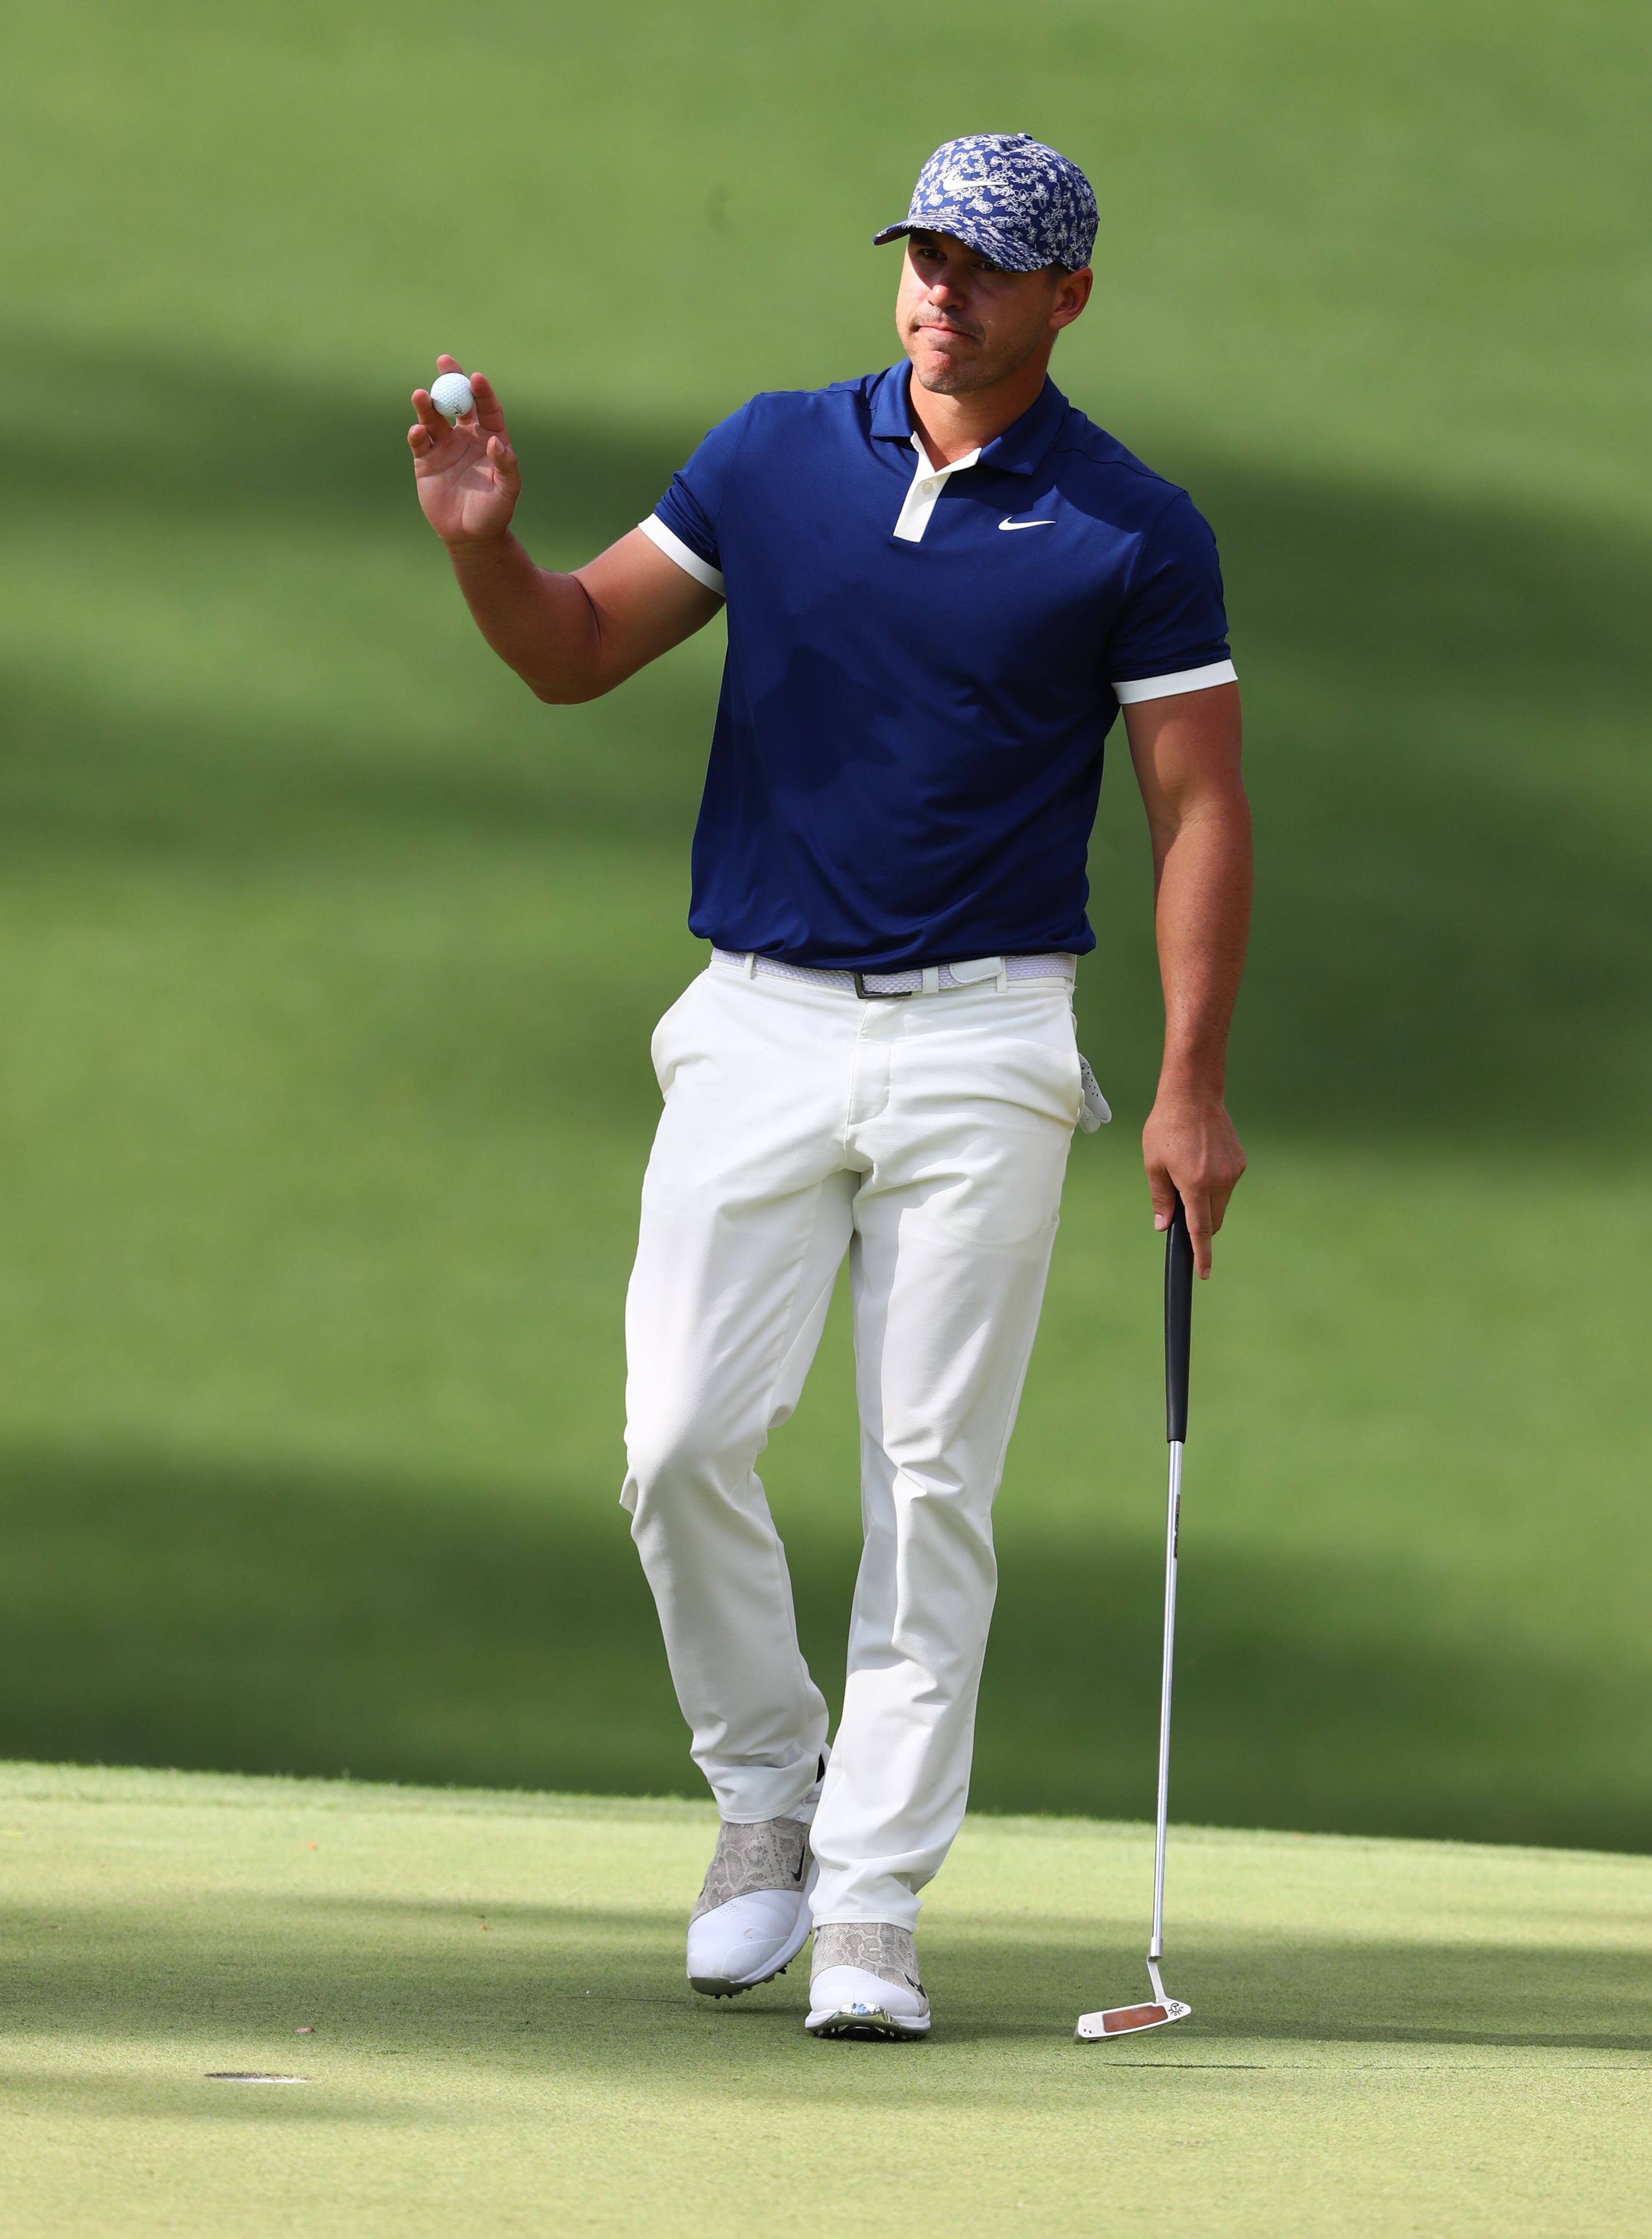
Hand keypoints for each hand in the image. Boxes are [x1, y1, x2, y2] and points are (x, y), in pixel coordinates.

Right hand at [408, 356, 521, 545]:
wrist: (470, 536)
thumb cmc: (494, 513)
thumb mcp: (507, 491)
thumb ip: (506, 466)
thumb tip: (497, 442)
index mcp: (490, 438)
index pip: (486, 409)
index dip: (481, 392)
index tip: (476, 378)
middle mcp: (466, 437)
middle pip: (458, 403)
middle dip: (451, 381)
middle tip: (444, 361)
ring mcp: (445, 447)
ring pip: (434, 418)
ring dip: (427, 406)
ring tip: (421, 396)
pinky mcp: (426, 461)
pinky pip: (419, 442)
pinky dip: (417, 434)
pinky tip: (418, 432)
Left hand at [1142, 1088, 1245, 1278]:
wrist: (1193, 1095)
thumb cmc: (1167, 1127)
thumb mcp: (1154, 1164)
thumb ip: (1160, 1198)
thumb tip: (1163, 1225)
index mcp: (1195, 1184)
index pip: (1200, 1230)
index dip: (1201, 1254)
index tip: (1203, 1273)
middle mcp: (1219, 1181)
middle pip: (1213, 1220)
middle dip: (1199, 1224)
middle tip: (1179, 1204)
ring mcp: (1233, 1172)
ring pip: (1220, 1203)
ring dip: (1206, 1202)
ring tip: (1187, 1172)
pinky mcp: (1239, 1162)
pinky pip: (1226, 1185)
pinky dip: (1214, 1185)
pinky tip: (1200, 1162)